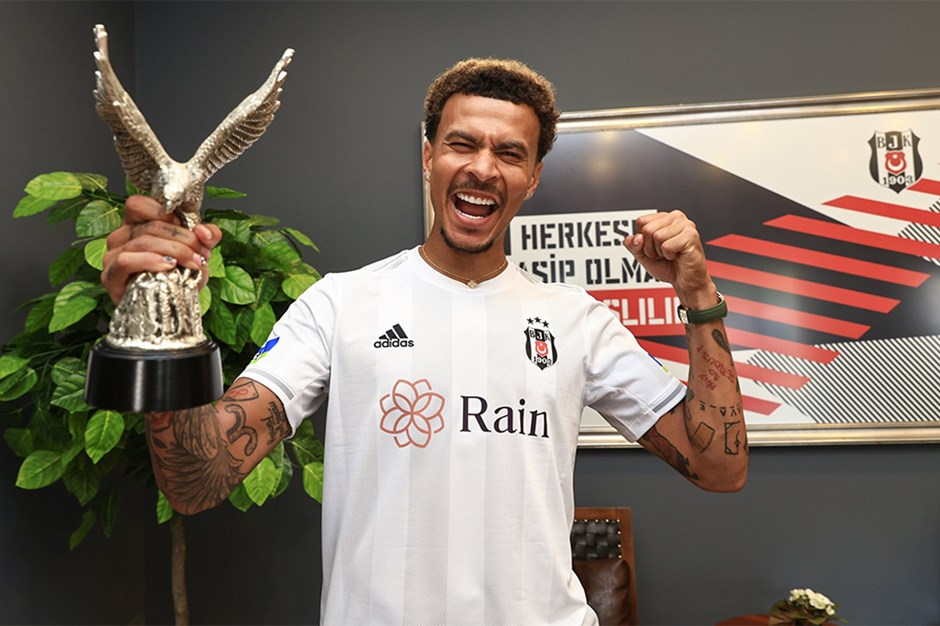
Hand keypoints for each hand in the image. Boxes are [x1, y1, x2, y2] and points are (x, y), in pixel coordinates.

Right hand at [101, 195, 221, 303]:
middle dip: (183, 238)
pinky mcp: (110, 276)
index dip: (164, 212)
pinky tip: (168, 266)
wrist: (175, 308)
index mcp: (136, 225)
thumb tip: (205, 231)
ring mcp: (113, 256)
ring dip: (174, 251)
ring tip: (193, 263)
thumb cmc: (181, 277)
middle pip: (149, 226)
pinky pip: (126, 261)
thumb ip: (208, 235)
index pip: (138, 204)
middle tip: (202, 253)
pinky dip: (149, 261)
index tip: (189, 228)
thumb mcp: (199, 252)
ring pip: (142, 241)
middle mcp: (121, 237)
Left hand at [624, 209, 715, 307]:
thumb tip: (636, 238)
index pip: (641, 222)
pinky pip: (667, 246)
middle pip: (647, 229)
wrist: (685, 281)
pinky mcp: (691, 235)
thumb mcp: (642, 255)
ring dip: (660, 252)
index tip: (654, 247)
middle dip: (651, 248)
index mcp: (663, 217)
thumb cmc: (667, 266)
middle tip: (664, 253)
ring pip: (657, 236)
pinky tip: (678, 255)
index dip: (643, 240)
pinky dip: (669, 255)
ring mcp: (685, 224)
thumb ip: (633, 245)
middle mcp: (675, 217)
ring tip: (671, 254)